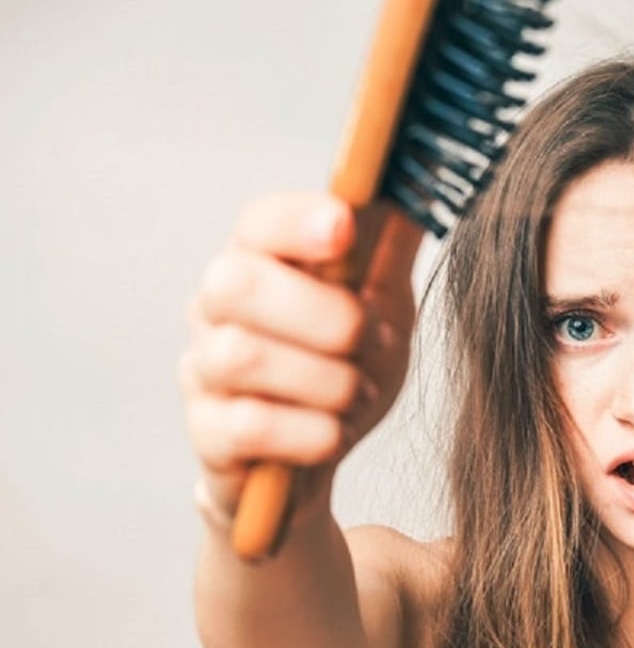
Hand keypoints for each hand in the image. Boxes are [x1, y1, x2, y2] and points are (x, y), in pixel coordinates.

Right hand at [179, 194, 423, 511]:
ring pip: (242, 357)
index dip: (297, 221)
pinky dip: (311, 431)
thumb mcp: (384, 306)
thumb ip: (392, 252)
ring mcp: (202, 371)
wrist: (317, 461)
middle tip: (375, 338)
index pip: (258, 224)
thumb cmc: (346, 366)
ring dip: (326, 379)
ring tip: (362, 392)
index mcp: (260, 263)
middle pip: (235, 284)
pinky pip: (248, 426)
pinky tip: (337, 433)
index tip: (345, 228)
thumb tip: (416, 186)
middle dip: (323, 313)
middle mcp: (215, 310)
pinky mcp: (207, 434)